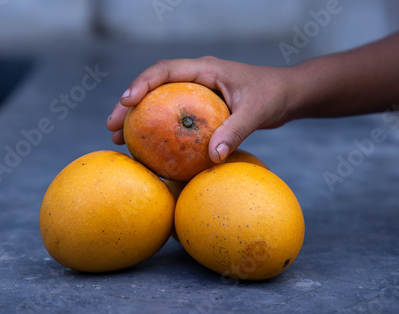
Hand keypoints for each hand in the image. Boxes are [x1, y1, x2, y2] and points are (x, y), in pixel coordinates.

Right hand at [106, 56, 296, 162]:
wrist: (286, 95)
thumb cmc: (272, 96)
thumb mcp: (256, 112)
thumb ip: (235, 131)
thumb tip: (213, 158)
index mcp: (204, 69)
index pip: (165, 70)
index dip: (142, 84)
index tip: (126, 102)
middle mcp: (195, 77)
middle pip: (153, 86)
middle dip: (129, 105)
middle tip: (112, 127)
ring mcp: (196, 91)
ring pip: (159, 101)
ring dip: (138, 117)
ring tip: (119, 138)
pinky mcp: (200, 106)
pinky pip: (172, 114)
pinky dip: (158, 127)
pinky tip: (149, 147)